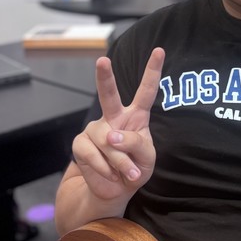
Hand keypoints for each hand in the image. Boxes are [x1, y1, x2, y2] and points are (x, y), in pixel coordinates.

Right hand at [71, 47, 164, 201]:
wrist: (114, 190)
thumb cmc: (135, 169)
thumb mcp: (147, 159)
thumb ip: (136, 145)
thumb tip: (112, 136)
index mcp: (136, 117)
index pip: (146, 91)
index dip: (152, 71)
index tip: (160, 50)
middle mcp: (114, 117)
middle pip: (109, 95)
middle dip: (104, 77)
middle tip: (102, 61)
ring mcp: (96, 129)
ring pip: (108, 140)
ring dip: (120, 161)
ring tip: (126, 172)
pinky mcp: (81, 143)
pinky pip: (92, 153)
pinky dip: (103, 167)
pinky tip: (109, 173)